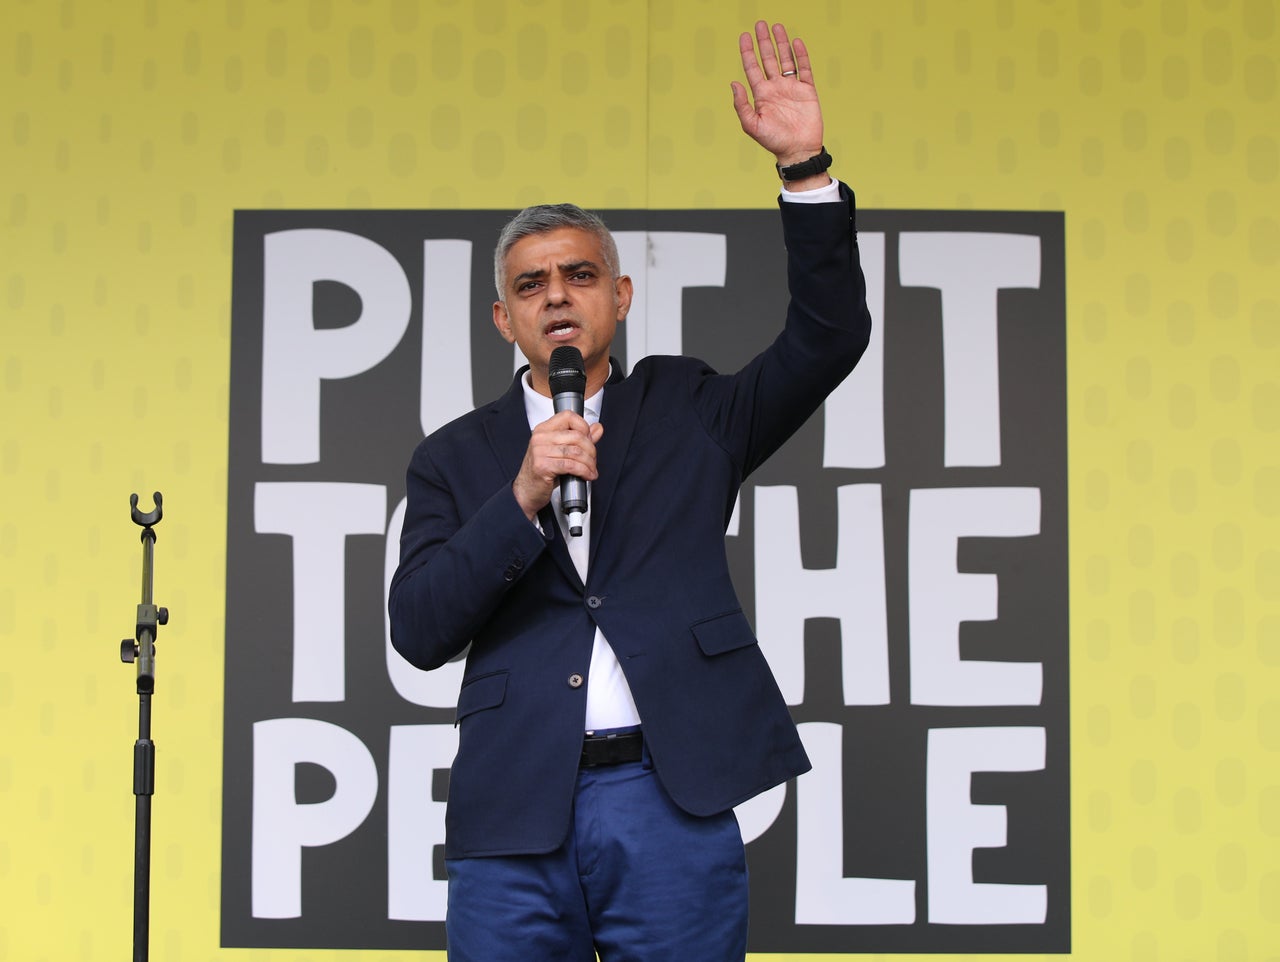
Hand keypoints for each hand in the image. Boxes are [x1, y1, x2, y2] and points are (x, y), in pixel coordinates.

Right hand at [512, 411, 604, 520]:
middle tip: (592, 460)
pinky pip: (571, 465)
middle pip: (576, 436)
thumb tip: (597, 428)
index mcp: (544, 429)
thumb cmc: (542, 471)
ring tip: (591, 470)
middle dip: (591, 450)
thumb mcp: (561, 452)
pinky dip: (583, 471)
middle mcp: (540, 437)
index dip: (584, 427)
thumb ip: (580, 439)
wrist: (526, 491)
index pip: (569, 416)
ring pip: (576, 452)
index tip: (589, 439)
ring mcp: (540, 451)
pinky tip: (587, 475)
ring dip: (589, 463)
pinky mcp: (542, 466)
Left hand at [731, 21, 825, 173]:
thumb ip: (741, 105)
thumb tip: (733, 83)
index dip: (747, 52)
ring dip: (781, 43)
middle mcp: (775, 88)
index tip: (744, 36)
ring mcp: (791, 88)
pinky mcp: (807, 91)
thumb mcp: (752, 126)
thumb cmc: (773, 142)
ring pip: (785, 60)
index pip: (752, 68)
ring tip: (777, 27)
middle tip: (759, 24)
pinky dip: (800, 55)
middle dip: (763, 42)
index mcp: (761, 95)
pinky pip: (804, 69)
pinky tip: (795, 42)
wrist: (798, 151)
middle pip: (768, 59)